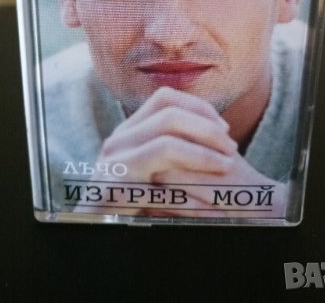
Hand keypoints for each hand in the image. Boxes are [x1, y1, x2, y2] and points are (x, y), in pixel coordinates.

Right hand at [91, 86, 284, 217]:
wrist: (92, 227)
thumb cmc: (129, 197)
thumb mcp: (143, 163)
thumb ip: (167, 143)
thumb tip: (214, 128)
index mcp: (128, 130)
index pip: (165, 98)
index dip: (199, 107)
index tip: (224, 128)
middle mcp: (118, 141)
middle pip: (169, 117)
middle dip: (207, 130)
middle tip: (232, 149)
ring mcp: (115, 166)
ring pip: (166, 146)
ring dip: (203, 156)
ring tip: (227, 169)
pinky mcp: (116, 194)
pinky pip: (161, 190)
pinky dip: (191, 199)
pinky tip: (211, 209)